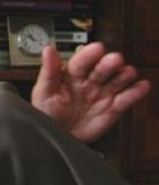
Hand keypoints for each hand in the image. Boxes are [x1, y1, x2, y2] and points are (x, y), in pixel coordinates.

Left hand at [31, 43, 150, 142]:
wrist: (57, 136)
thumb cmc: (46, 112)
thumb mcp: (43, 91)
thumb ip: (48, 71)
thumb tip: (48, 50)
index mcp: (70, 75)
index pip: (81, 62)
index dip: (89, 55)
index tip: (97, 48)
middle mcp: (89, 82)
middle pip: (101, 70)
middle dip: (108, 64)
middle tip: (115, 59)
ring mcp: (101, 94)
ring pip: (116, 81)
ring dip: (123, 75)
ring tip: (128, 72)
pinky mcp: (112, 108)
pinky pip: (125, 99)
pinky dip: (135, 93)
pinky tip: (141, 86)